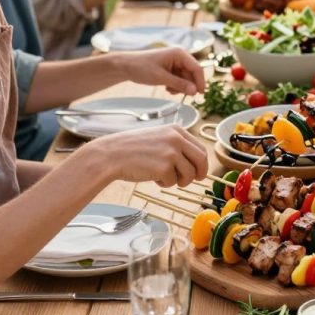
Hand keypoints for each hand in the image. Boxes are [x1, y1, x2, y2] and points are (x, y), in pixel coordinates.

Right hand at [92, 126, 208, 186]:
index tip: (200, 172)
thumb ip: (176, 146)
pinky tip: (152, 177)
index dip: (202, 163)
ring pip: (189, 174)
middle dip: (199, 174)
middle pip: (201, 160)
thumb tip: (195, 162)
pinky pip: (173, 182)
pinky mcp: (164, 167)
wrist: (112, 154)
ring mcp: (171, 153)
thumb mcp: (158, 138)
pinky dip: (164, 183)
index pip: (201, 148)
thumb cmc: (133, 149)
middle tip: (192, 181)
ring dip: (179, 181)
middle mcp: (176, 139)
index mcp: (176, 130)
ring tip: (163, 177)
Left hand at [123, 47, 205, 96]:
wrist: (126, 66)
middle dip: (188, 86)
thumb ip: (179, 84)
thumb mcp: (161, 78)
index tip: (200, 95)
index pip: (197, 68)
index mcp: (179, 54)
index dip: (200, 82)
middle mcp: (180, 57)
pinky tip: (167, 87)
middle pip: (192, 74)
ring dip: (180, 87)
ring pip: (186, 79)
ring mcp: (175, 63)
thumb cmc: (141, 67)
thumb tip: (194, 91)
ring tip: (169, 89)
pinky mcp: (171, 69)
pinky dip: (175, 86)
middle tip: (181, 95)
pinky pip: (180, 79)